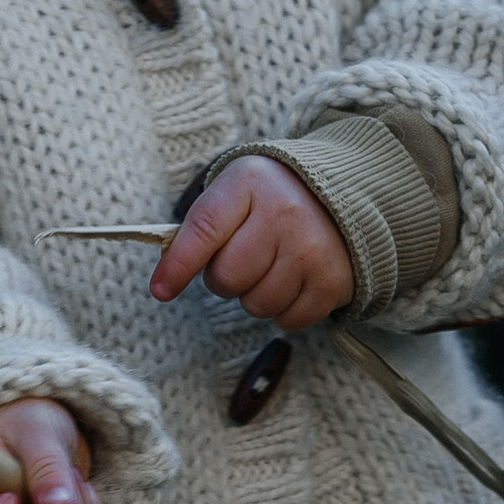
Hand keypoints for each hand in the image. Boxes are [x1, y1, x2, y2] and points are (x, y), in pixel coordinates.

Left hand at [150, 157, 352, 329]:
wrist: (342, 194)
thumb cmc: (271, 197)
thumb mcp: (236, 190)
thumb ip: (201, 227)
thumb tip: (166, 279)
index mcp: (249, 183)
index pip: (204, 229)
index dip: (178, 265)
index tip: (161, 291)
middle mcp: (284, 214)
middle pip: (227, 278)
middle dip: (223, 279)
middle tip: (241, 260)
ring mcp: (312, 250)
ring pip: (256, 305)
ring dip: (254, 296)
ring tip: (272, 267)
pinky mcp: (333, 281)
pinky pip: (287, 320)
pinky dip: (283, 310)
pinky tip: (293, 281)